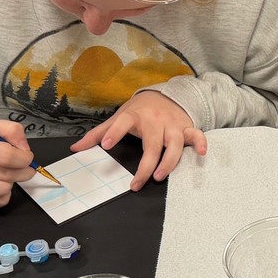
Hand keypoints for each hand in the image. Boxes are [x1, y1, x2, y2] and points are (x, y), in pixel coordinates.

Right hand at [0, 121, 34, 207]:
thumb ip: (12, 131)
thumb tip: (24, 149)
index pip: (7, 156)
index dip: (24, 159)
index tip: (27, 158)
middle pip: (7, 175)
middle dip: (23, 172)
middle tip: (24, 168)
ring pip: (3, 191)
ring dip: (11, 184)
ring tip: (6, 175)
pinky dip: (3, 195)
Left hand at [71, 91, 206, 190]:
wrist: (164, 95)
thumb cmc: (139, 110)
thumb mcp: (118, 117)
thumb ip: (98, 133)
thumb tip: (75, 148)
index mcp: (134, 116)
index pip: (123, 123)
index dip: (115, 133)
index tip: (107, 145)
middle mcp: (155, 121)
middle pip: (153, 144)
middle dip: (146, 164)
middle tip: (137, 182)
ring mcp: (172, 125)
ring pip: (175, 144)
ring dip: (169, 161)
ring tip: (160, 176)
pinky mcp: (186, 128)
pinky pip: (196, 134)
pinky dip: (201, 142)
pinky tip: (202, 153)